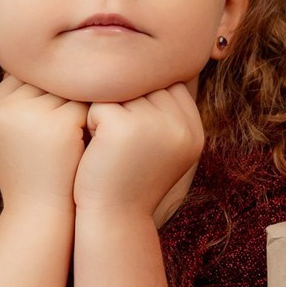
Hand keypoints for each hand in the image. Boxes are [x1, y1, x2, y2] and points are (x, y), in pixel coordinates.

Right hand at [0, 74, 89, 214]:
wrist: (42, 219)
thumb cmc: (32, 177)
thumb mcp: (12, 139)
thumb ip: (19, 104)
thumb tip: (42, 68)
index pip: (21, 77)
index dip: (42, 89)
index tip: (57, 105)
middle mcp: (5, 111)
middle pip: (43, 80)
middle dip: (60, 93)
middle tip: (76, 108)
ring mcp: (32, 117)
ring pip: (65, 89)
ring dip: (77, 102)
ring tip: (88, 117)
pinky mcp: (60, 126)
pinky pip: (83, 104)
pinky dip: (91, 115)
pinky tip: (97, 129)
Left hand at [72, 83, 203, 221]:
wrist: (114, 221)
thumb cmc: (131, 180)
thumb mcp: (162, 146)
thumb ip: (166, 111)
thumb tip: (151, 65)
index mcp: (194, 129)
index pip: (168, 85)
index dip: (144, 99)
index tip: (132, 131)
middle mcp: (180, 125)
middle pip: (145, 84)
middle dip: (125, 104)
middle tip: (117, 142)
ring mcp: (154, 124)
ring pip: (121, 90)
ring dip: (107, 111)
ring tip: (108, 146)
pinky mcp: (124, 126)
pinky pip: (100, 102)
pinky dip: (91, 121)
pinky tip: (96, 149)